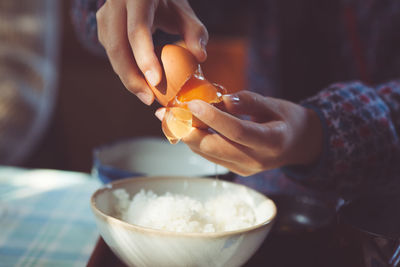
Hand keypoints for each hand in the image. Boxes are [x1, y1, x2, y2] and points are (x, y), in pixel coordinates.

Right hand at [96, 0, 207, 104]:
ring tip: (146, 95)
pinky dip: (125, 70)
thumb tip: (200, 56)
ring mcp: (105, 15)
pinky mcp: (103, 27)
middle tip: (148, 99)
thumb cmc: (169, 2)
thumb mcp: (184, 11)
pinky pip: (112, 53)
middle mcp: (116, 4)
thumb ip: (194, 32)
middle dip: (131, 77)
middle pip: (117, 46)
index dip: (144, 58)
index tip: (156, 81)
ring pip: (111, 52)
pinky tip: (140, 83)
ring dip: (127, 77)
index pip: (137, 30)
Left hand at [156, 91, 322, 175]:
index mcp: (271, 142)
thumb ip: (249, 102)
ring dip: (186, 135)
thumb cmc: (288, 120)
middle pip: (215, 147)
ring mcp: (244, 169)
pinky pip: (210, 155)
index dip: (213, 118)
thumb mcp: (275, 105)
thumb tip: (220, 100)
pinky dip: (195, 140)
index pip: (237, 131)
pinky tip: (183, 125)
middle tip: (168, 112)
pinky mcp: (235, 170)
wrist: (298, 145)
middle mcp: (256, 160)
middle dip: (188, 130)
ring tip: (168, 116)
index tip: (192, 103)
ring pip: (208, 153)